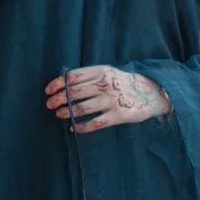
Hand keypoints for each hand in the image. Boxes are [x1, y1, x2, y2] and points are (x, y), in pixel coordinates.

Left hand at [44, 66, 172, 132]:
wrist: (151, 92)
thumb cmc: (122, 83)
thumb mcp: (108, 72)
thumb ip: (89, 76)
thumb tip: (63, 82)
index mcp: (101, 72)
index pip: (73, 76)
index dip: (58, 84)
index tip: (48, 91)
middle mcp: (105, 85)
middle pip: (74, 92)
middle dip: (58, 100)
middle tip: (49, 105)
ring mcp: (112, 100)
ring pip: (82, 108)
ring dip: (67, 113)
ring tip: (59, 115)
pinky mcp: (118, 115)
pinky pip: (95, 123)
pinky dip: (81, 127)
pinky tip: (74, 128)